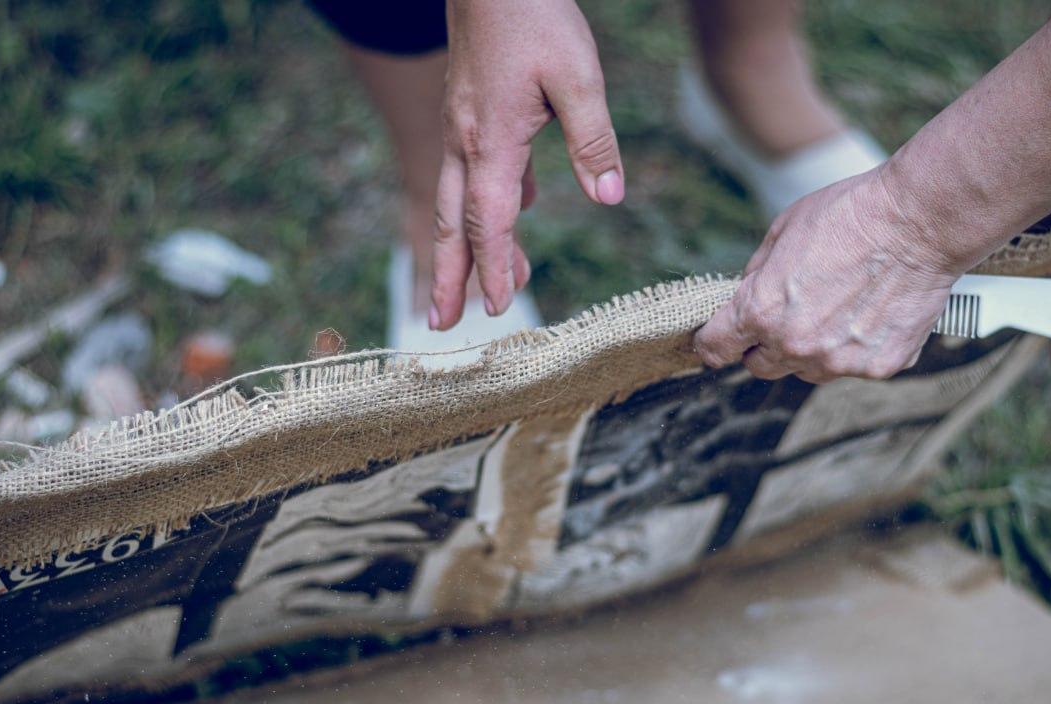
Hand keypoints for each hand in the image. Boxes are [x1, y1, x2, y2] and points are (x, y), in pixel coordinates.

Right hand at [432, 0, 624, 330]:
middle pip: (454, 226)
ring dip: (462, 251)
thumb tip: (609, 196)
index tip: (499, 310)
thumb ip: (592, 139)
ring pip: (456, 204)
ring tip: (474, 291)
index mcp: (491, 143)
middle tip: (442, 326)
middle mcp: (466, 143)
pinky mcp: (470, 113)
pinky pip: (471, 175)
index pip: (491, 222)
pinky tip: (514, 212)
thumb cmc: (534, 15)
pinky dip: (484, 207)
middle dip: (448, 279)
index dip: (494, 269)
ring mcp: (462, 129)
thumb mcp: (577, 76)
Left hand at [694, 169, 961, 382]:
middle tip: (784, 316)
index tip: (715, 343)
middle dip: (763, 345)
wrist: (918, 221)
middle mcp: (796, 345)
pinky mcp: (878, 367)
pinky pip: (851, 367)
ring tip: (835, 308)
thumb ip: (756, 275)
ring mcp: (838, 362)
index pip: (716, 348)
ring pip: (806, 371)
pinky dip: (854, 348)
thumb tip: (744, 295)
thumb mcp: (782, 231)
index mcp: (762, 311)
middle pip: (760, 366)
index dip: (712, 344)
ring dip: (808, 350)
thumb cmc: (848, 215)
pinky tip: (869, 313)